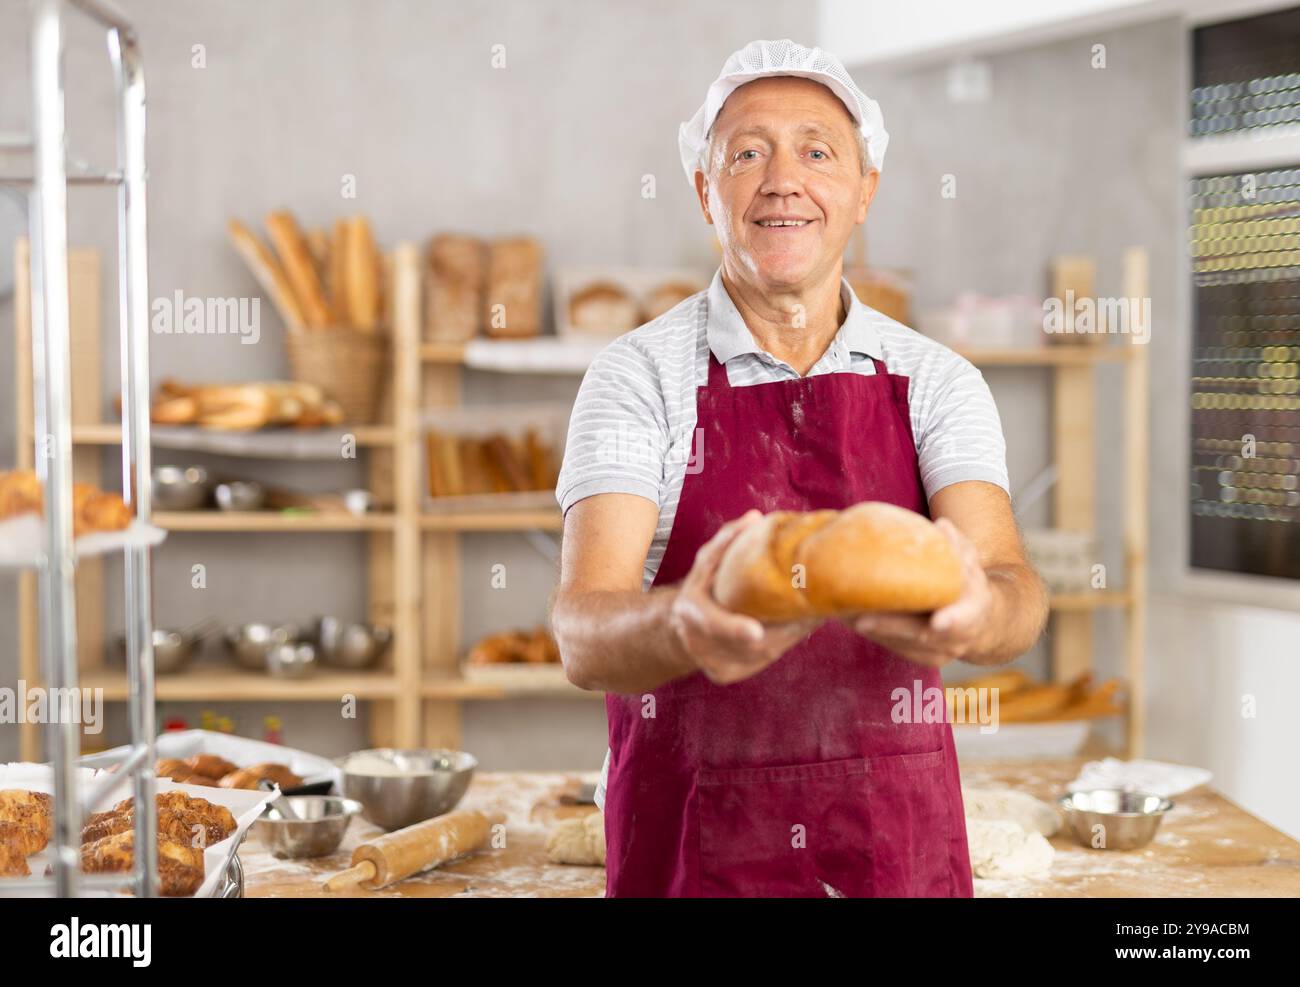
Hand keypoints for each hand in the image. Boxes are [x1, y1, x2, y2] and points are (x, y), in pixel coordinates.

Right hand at [669, 510, 822, 684]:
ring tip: (816, 614)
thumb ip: (728, 539)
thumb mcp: (707, 561)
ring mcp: (714, 664)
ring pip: (764, 654)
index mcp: (692, 613)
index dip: (735, 629)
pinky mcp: (727, 675)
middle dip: (788, 627)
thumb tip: (755, 517)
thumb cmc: (701, 589)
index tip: (755, 631)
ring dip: (793, 635)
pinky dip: (784, 644)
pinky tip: (797, 628)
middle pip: (751, 644)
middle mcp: (700, 644)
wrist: (682, 629)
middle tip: (818, 607)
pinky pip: (764, 662)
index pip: (715, 624)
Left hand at [847, 517, 992, 667]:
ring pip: (904, 645)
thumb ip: (957, 547)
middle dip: (891, 627)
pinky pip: (897, 648)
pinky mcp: (923, 658)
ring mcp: (940, 653)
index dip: (952, 620)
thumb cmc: (967, 583)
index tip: (937, 622)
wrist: (978, 620)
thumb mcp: (968, 562)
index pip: (965, 618)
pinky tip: (850, 620)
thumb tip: (942, 526)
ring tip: (844, 614)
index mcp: (973, 611)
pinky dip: (875, 634)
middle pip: (921, 634)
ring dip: (874, 631)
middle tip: (859, 619)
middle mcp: (958, 638)